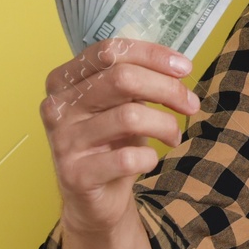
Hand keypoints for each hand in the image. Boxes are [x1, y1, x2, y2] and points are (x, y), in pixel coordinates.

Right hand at [40, 37, 198, 232]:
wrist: (93, 197)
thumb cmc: (110, 141)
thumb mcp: (120, 104)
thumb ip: (137, 79)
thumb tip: (176, 66)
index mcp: (64, 80)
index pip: (109, 51)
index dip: (152, 55)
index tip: (184, 67)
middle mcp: (57, 106)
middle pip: (123, 79)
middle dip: (168, 89)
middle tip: (191, 104)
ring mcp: (63, 140)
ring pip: (130, 117)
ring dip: (165, 125)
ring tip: (173, 136)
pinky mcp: (75, 174)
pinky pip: (127, 158)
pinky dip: (149, 157)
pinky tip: (148, 159)